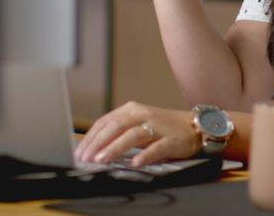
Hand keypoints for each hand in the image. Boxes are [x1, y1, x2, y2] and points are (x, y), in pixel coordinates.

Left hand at [75, 102, 200, 166]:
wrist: (194, 127)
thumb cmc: (161, 128)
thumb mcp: (137, 124)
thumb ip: (118, 132)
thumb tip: (92, 148)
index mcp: (131, 110)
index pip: (105, 122)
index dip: (91, 137)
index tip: (79, 152)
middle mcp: (143, 114)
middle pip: (116, 126)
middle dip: (98, 143)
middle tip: (86, 158)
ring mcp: (158, 126)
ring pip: (133, 135)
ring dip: (115, 147)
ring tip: (102, 160)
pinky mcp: (172, 139)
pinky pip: (157, 147)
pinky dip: (146, 155)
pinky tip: (136, 162)